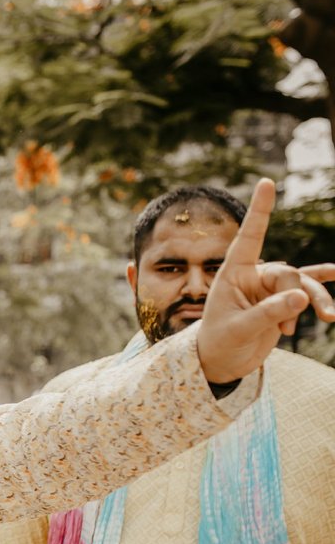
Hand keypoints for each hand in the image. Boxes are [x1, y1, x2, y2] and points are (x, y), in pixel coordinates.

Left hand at [195, 179, 334, 382]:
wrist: (222, 362)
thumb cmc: (220, 343)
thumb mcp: (239, 330)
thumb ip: (268, 314)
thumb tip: (301, 297)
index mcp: (233, 273)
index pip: (249, 236)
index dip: (260, 210)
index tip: (266, 182)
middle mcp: (253, 275)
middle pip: (287, 273)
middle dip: (294, 297)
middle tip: (285, 328)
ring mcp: (270, 287)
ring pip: (303, 283)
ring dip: (317, 300)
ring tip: (330, 318)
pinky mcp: (284, 301)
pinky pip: (308, 288)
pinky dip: (323, 287)